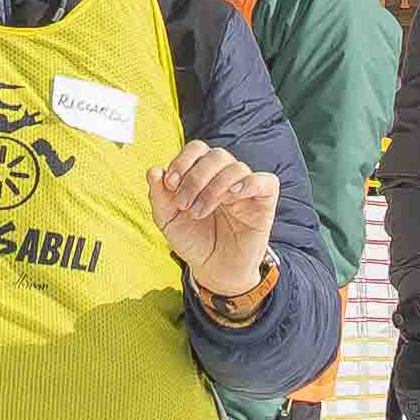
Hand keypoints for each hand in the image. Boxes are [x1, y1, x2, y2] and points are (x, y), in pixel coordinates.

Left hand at [148, 139, 277, 299]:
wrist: (214, 270)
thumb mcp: (168, 220)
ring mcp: (246, 189)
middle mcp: (225, 177)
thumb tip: (153, 171)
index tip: (170, 184)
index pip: (197, 149)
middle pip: (216, 155)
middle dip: (195, 178)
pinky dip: (248, 184)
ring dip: (213, 188)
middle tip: (183, 204)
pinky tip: (231, 197)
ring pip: (236, 167)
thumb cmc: (194, 241)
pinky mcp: (264, 202)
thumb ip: (159, 196)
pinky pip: (266, 181)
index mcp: (203, 175)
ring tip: (199, 212)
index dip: (182, 161)